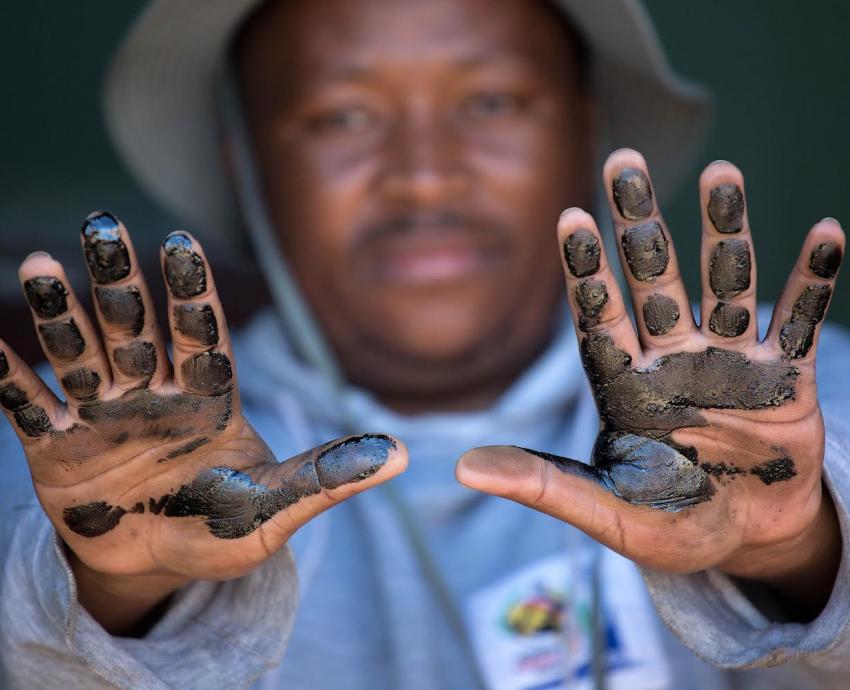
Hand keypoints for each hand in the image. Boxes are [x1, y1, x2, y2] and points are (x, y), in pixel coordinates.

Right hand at [1, 213, 405, 631]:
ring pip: (82, 356)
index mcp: (209, 401)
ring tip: (40, 263)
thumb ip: (328, 477)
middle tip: (103, 224)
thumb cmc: (224, 529)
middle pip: (137, 331)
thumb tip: (403, 454)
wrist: (160, 564)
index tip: (182, 243)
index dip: (193, 295)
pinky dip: (9, 380)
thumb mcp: (276, 507)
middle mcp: (155, 396)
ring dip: (62, 315)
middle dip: (121, 284)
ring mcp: (104, 419)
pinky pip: (29, 410)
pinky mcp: (59, 452)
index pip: (203, 338)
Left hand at [457, 150, 843, 617]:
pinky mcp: (784, 378)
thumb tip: (461, 468)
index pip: (598, 317)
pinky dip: (812, 283)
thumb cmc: (668, 524)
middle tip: (623, 161)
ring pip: (727, 285)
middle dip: (640, 225)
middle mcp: (672, 359)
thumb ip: (543, 485)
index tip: (570, 217)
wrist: (744, 539)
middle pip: (654, 280)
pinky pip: (800, 323)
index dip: (586, 271)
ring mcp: (729, 362)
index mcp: (624, 386)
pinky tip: (827, 233)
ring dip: (726, 232)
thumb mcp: (605, 512)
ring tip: (723, 173)